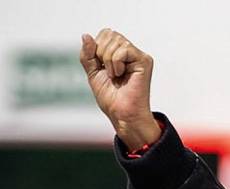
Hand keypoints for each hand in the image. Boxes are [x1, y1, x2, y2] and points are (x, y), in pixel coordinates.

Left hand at [80, 29, 160, 149]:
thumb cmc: (111, 98)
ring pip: (115, 41)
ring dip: (109, 62)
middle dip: (101, 53)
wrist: (121, 114)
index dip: (96, 48)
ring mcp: (137, 55)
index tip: (100, 67)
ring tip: (115, 76)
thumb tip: (85, 35)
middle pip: (109, 33)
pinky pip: (123, 50)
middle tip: (109, 73)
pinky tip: (121, 75)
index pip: (105, 34)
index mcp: (119, 53)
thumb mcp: (93, 73)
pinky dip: (116, 64)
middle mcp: (129, 51)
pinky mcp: (144, 60)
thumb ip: (88, 54)